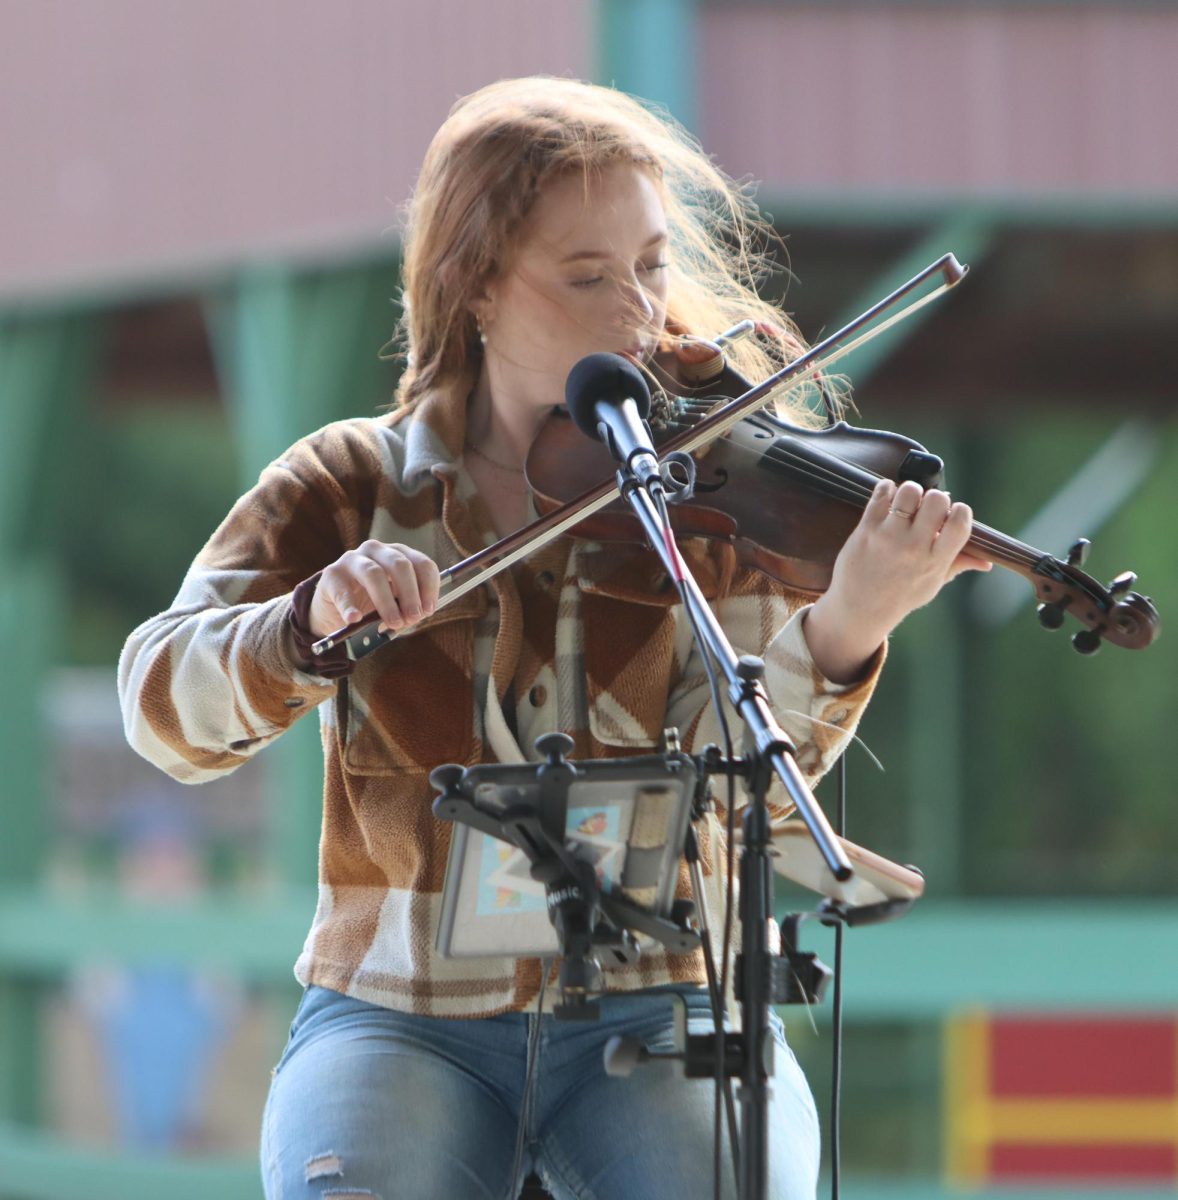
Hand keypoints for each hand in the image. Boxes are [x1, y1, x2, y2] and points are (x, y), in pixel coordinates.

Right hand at [308, 541, 440, 637]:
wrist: (334, 609)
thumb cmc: (371, 605)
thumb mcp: (394, 604)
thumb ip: (407, 607)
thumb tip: (417, 615)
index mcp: (397, 555)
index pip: (420, 563)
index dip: (428, 586)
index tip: (429, 609)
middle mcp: (376, 551)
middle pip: (399, 565)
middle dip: (410, 593)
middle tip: (414, 617)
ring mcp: (352, 560)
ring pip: (373, 573)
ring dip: (387, 602)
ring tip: (393, 623)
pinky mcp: (331, 575)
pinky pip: (343, 591)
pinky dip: (349, 607)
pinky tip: (354, 619)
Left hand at [803, 479, 991, 682]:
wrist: (859, 609)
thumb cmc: (899, 596)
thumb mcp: (931, 584)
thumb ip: (957, 565)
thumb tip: (986, 561)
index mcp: (935, 561)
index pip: (960, 523)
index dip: (959, 511)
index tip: (950, 515)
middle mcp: (914, 548)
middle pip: (937, 500)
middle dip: (935, 499)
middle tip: (925, 509)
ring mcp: (888, 537)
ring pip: (909, 491)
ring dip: (910, 491)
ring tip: (906, 503)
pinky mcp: (866, 529)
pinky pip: (881, 494)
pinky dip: (887, 490)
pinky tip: (889, 499)